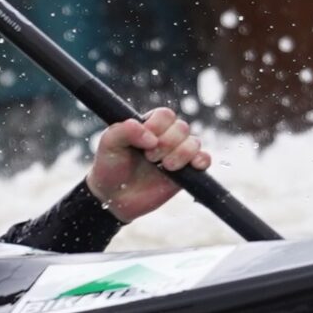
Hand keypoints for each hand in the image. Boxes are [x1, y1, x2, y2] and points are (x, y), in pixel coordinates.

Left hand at [87, 107, 209, 223]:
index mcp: (148, 125)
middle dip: (167, 143)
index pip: (165, 115)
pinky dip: (202, 160)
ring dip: (181, 153)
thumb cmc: (110, 167)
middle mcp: (165, 137)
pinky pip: (204, 159)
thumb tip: (151, 137)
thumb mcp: (108, 143)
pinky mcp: (186, 172)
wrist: (114, 198)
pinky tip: (192, 166)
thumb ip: (125, 130)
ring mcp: (177, 154)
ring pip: (194, 142)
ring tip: (165, 166)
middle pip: (181, 127)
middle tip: (150, 158)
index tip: (145, 143)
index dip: (158, 127)